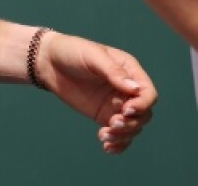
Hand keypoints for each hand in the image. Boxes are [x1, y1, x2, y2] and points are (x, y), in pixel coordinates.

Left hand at [34, 31, 156, 152]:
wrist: (49, 62)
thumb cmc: (73, 51)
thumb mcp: (94, 57)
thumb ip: (114, 72)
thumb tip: (135, 90)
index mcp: (129, 70)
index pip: (148, 93)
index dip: (142, 105)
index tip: (126, 110)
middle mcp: (126, 89)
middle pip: (144, 114)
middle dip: (131, 123)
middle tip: (111, 123)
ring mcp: (115, 104)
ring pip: (133, 127)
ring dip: (123, 135)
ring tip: (104, 136)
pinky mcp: (103, 115)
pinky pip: (118, 133)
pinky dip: (118, 144)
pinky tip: (107, 147)